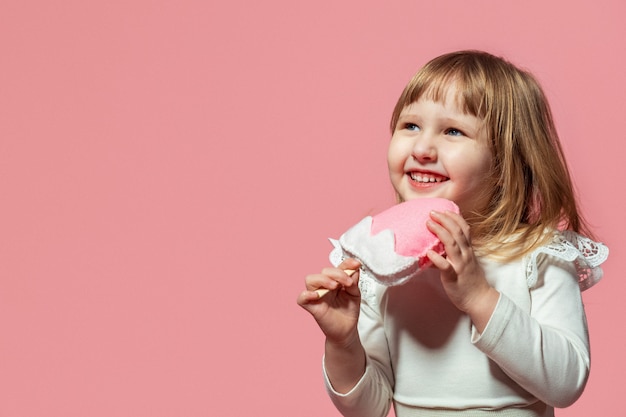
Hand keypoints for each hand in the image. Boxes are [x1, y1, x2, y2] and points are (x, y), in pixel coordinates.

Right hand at [296, 258, 361, 345]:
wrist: (347, 330)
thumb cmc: (348, 311)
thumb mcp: (355, 294)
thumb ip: (354, 282)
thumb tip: (355, 269)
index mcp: (335, 280)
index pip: (338, 267)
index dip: (346, 263)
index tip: (356, 264)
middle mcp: (324, 286)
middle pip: (324, 271)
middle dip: (337, 274)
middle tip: (348, 283)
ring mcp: (316, 295)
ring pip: (310, 279)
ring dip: (323, 280)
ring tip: (335, 287)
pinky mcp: (311, 307)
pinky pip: (301, 298)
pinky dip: (306, 295)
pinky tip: (317, 296)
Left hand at [426, 210, 498, 331]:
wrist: (479, 300)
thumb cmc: (469, 281)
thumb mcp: (463, 263)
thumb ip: (451, 254)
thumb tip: (433, 247)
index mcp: (468, 250)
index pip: (464, 229)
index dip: (454, 217)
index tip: (444, 210)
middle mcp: (465, 254)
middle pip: (457, 232)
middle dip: (445, 220)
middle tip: (432, 212)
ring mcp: (460, 265)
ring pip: (452, 244)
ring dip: (440, 232)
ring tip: (429, 223)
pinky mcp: (453, 276)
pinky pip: (445, 266)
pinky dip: (436, 258)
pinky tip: (428, 252)